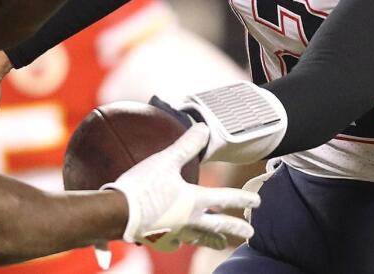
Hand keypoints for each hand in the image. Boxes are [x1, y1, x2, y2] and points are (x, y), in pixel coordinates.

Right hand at [103, 123, 259, 251]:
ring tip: (221, 244)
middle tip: (250, 234)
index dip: (244, 199)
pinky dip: (180, 242)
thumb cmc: (143, 186)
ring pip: (199, 238)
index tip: (257, 202)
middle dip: (236, 229)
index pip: (226, 198)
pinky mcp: (158, 240)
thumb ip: (186, 145)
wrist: (116, 214)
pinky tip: (178, 243)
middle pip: (218, 226)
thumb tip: (203, 128)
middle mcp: (189, 220)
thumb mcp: (166, 160)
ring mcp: (175, 233)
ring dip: (213, 240)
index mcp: (195, 201)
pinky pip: (175, 243)